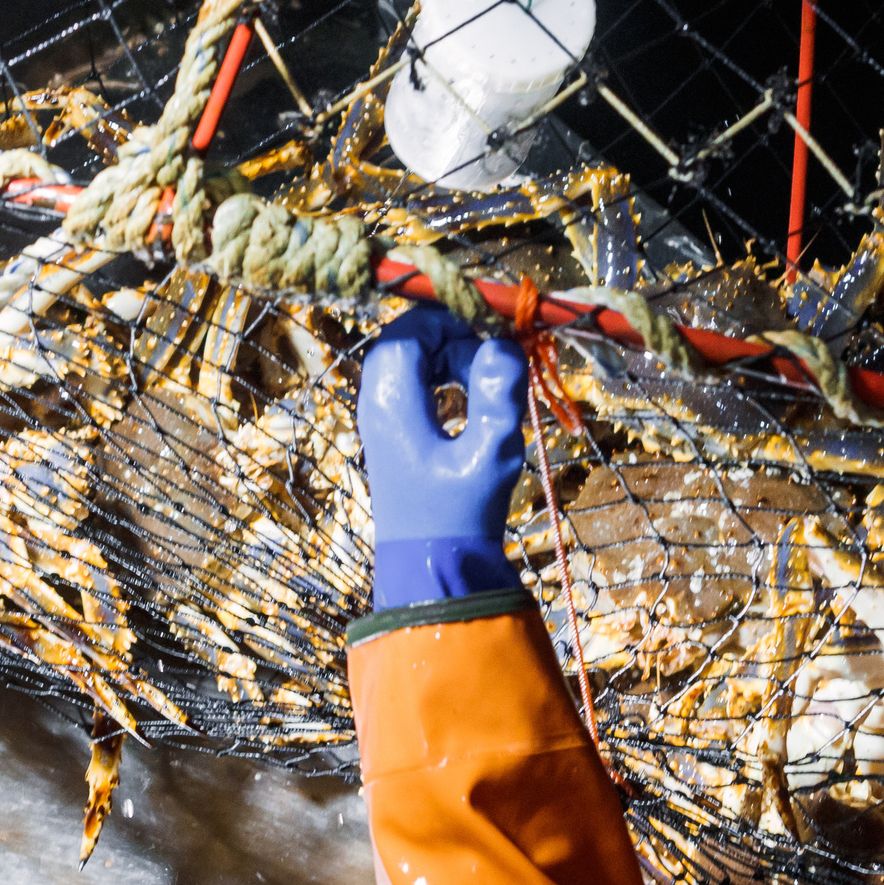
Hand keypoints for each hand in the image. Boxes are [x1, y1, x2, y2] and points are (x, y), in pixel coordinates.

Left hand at [359, 307, 528, 611]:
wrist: (432, 567)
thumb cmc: (460, 512)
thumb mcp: (491, 452)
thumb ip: (499, 393)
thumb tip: (505, 343)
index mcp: (392, 397)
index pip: (414, 326)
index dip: (455, 317)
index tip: (497, 327)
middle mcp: (377, 400)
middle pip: (411, 338)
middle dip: (457, 338)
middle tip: (499, 361)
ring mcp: (381, 416)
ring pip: (414, 359)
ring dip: (454, 360)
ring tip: (491, 390)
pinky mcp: (393, 432)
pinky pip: (415, 384)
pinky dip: (445, 381)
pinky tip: (474, 407)